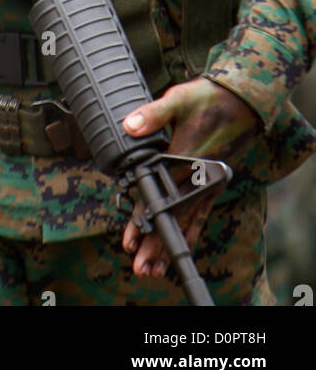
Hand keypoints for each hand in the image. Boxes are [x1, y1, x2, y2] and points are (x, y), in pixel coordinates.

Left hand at [120, 77, 259, 278]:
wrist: (240, 102)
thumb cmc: (206, 99)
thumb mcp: (177, 100)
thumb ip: (153, 115)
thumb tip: (129, 126)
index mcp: (184, 160)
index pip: (160, 197)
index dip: (143, 221)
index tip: (131, 241)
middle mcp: (197, 178)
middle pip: (173, 219)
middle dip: (155, 245)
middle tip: (140, 268)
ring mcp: (207, 183)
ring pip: (186, 222)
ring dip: (170, 245)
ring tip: (155, 270)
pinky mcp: (213, 184)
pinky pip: (201, 214)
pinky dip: (191, 232)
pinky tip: (183, 245)